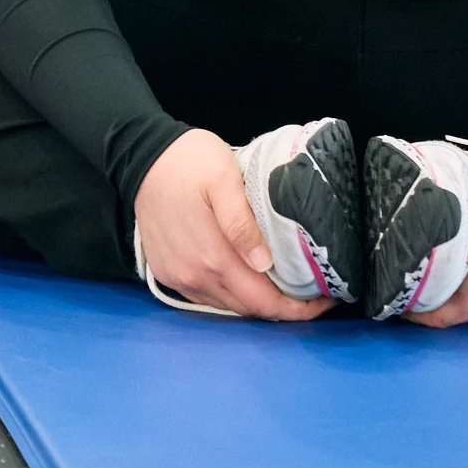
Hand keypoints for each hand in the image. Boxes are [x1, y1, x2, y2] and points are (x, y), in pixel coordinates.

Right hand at [132, 128, 330, 321]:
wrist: (141, 157)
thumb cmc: (189, 162)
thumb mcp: (224, 179)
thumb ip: (242, 223)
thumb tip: (263, 263)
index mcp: (213, 258)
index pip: (265, 303)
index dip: (299, 309)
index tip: (326, 299)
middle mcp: (194, 276)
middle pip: (249, 310)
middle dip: (285, 308)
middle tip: (312, 291)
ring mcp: (178, 277)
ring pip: (229, 306)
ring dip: (257, 301)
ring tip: (284, 284)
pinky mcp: (167, 273)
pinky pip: (207, 297)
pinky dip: (232, 294)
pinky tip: (247, 277)